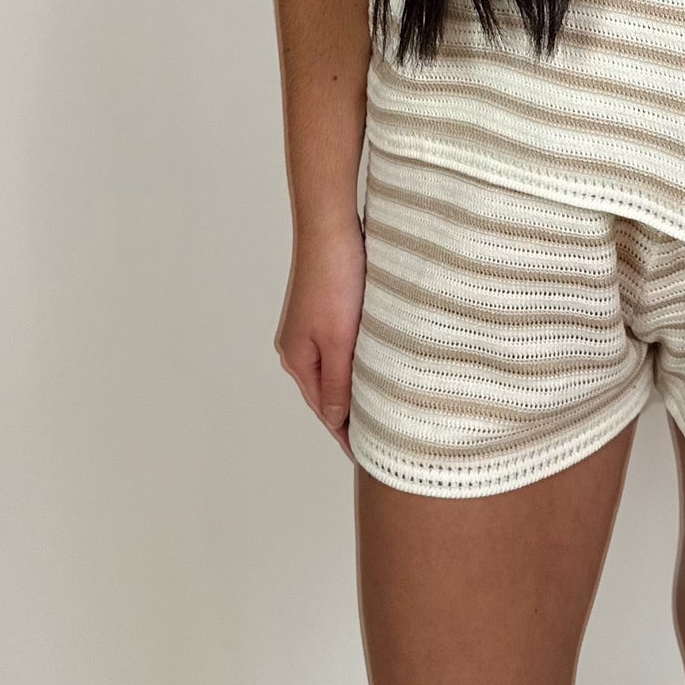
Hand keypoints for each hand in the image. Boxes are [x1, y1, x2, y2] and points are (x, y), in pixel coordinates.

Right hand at [274, 216, 367, 459]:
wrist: (331, 227)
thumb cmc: (334, 280)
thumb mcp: (339, 341)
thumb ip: (337, 384)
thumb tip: (336, 421)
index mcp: (297, 359)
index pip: (325, 411)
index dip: (348, 435)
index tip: (372, 457)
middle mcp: (299, 346)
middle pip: (328, 393)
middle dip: (354, 415)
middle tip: (386, 439)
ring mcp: (311, 327)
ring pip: (338, 370)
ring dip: (358, 387)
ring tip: (387, 409)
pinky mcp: (326, 309)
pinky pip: (343, 348)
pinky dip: (361, 362)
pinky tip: (381, 364)